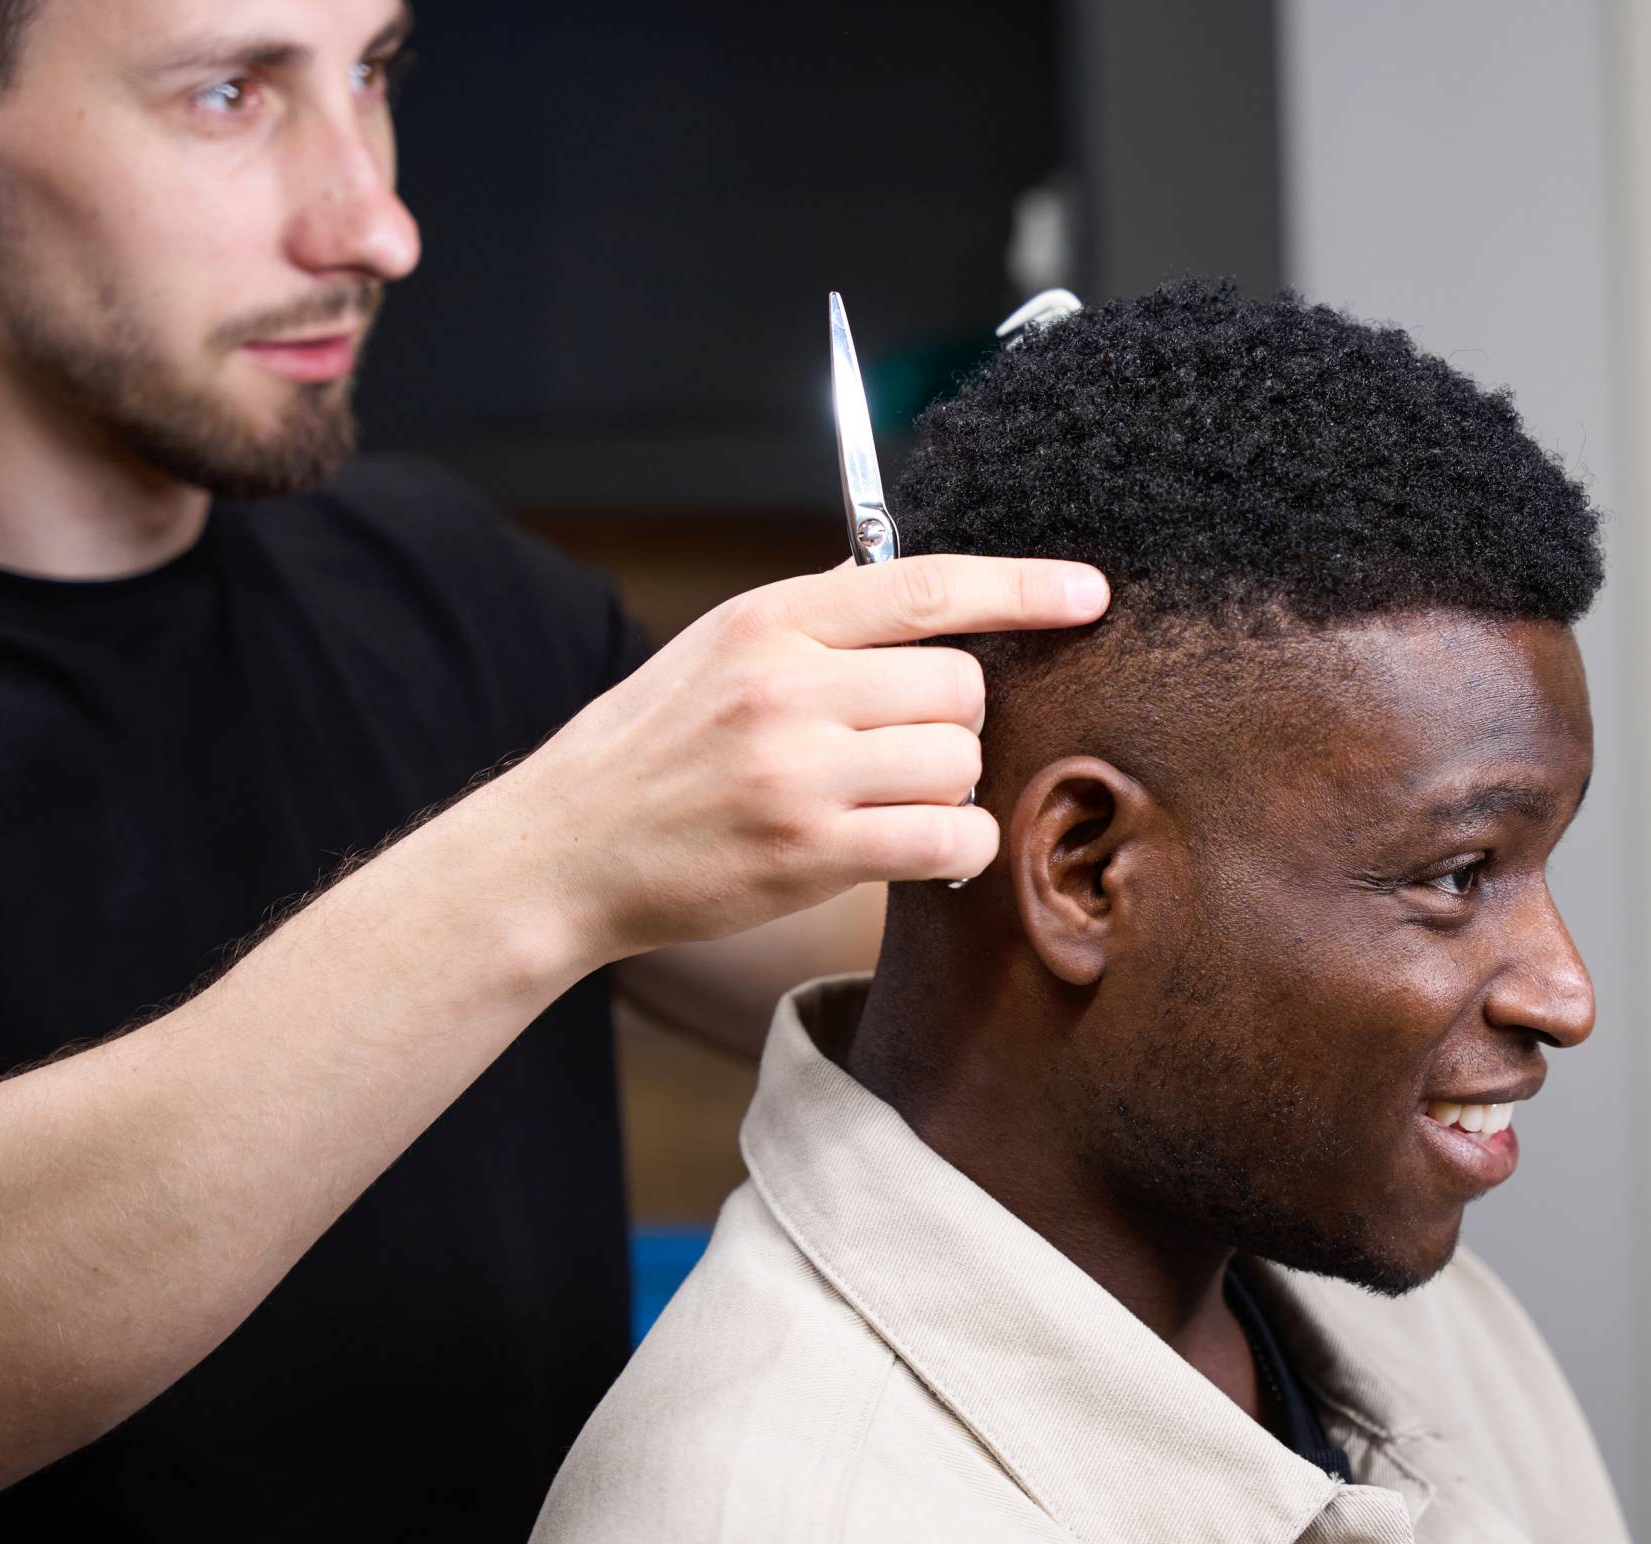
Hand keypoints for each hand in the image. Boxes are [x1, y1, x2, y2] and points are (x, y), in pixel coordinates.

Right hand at [483, 554, 1107, 965]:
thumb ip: (815, 621)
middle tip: (902, 752)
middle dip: (955, 723)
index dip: (1023, 586)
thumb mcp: (717, 650)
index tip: (1089, 592)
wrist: (561, 850)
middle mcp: (787, 684)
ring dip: (949, 789)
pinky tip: (923, 850)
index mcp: (769, 619)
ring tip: (889, 803)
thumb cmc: (652, 751)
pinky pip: (949, 836)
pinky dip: (957, 847)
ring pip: (960, 760)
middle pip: (961, 685)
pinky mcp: (811, 850)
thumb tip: (915, 587)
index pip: (926, 587)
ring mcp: (798, 769)